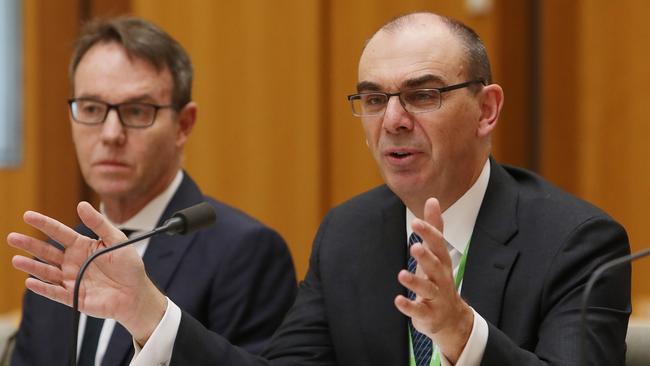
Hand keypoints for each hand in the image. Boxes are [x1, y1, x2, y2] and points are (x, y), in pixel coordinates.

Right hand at [7, 201, 166, 343]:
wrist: (136, 294)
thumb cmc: (129, 266)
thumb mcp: (117, 240)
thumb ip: (99, 224)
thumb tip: (82, 205)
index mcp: (83, 246)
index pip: (59, 232)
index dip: (44, 224)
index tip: (28, 215)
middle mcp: (73, 262)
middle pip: (47, 251)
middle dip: (30, 244)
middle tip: (12, 237)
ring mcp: (72, 279)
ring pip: (47, 272)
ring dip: (31, 266)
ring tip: (16, 259)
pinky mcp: (74, 297)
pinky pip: (55, 292)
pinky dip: (43, 288)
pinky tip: (31, 281)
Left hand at [394, 197, 473, 363]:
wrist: (451, 317)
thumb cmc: (439, 279)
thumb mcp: (438, 254)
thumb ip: (434, 228)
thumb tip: (432, 200)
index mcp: (443, 262)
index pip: (438, 245)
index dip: (429, 234)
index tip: (416, 222)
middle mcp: (442, 279)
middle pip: (436, 266)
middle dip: (426, 257)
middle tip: (414, 247)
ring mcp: (436, 297)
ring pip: (427, 288)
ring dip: (415, 282)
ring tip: (402, 275)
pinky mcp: (428, 314)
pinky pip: (419, 310)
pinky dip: (409, 306)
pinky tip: (398, 300)